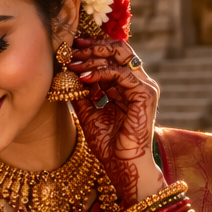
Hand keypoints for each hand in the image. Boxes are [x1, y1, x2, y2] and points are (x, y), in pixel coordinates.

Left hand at [70, 37, 161, 207]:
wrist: (122, 165)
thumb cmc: (109, 146)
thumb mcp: (88, 114)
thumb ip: (81, 94)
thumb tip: (65, 75)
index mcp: (128, 87)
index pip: (113, 57)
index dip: (93, 49)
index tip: (72, 47)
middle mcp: (139, 84)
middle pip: (119, 50)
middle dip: (94, 46)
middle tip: (73, 47)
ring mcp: (145, 88)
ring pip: (120, 58)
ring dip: (94, 58)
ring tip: (74, 63)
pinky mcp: (146, 94)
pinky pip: (122, 74)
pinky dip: (102, 72)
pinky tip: (85, 77)